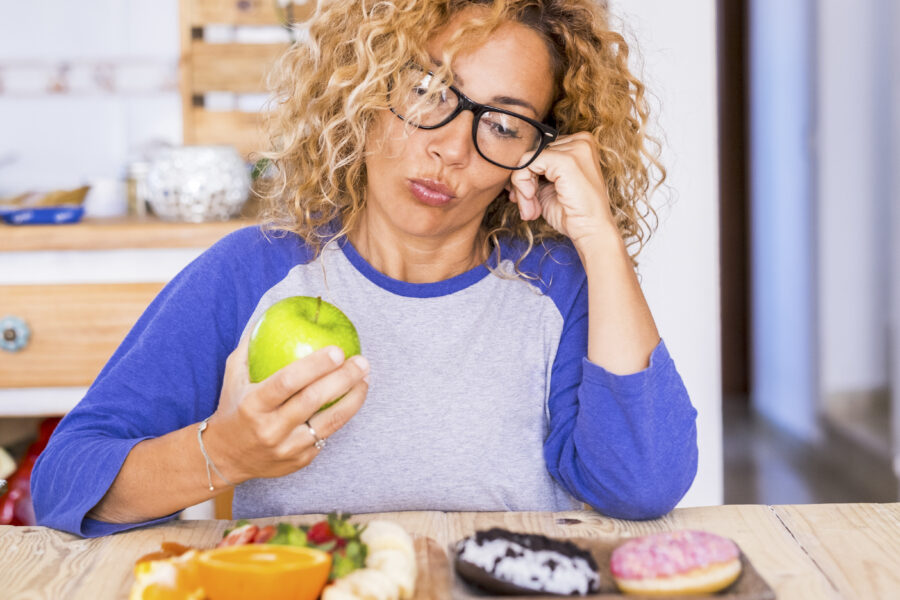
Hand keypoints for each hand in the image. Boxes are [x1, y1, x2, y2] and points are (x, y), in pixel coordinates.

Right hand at [204, 333, 369, 483]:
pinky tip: (352, 399)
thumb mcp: (234, 375)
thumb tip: (271, 310)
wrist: (224, 457)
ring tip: (365, 380)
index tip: (338, 350)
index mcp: (252, 405)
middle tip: (362, 362)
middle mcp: (269, 429)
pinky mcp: (300, 461)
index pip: (287, 382)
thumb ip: (251, 344)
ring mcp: (286, 448)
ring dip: (353, 400)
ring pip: (329, 423)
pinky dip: (342, 417)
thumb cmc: (234, 406)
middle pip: (313, 401)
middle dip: (343, 379)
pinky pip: (326, 436)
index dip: (315, 366)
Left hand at [507, 131, 616, 247]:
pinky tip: (531, 201)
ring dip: (521, 188)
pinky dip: (522, 184)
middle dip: (524, 182)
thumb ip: (533, 173)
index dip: (529, 174)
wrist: (591, 231)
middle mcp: (580, 141)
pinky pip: (527, 163)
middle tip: (529, 206)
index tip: (526, 197)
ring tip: (530, 208)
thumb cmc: (573, 213)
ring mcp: (574, 148)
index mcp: (579, 144)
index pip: (540, 150)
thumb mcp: (548, 186)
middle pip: (533, 153)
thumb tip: (510, 167)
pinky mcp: (565, 160)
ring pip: (527, 158)